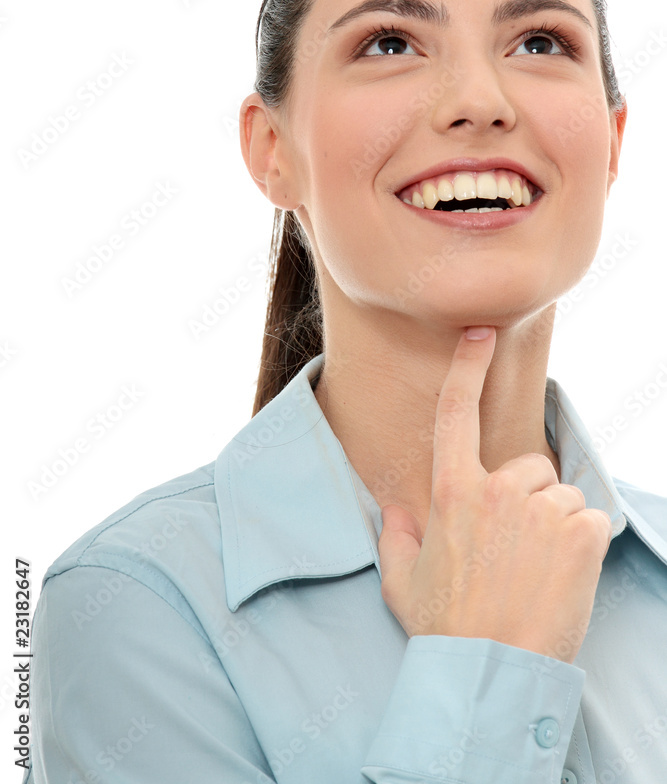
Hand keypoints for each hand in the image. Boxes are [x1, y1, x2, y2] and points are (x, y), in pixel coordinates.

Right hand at [377, 326, 611, 662]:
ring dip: (557, 525)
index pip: (456, 413)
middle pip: (529, 467)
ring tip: (538, 573)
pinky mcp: (580, 532)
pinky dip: (584, 545)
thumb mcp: (402, 581)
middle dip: (529, 499)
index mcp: (452, 492)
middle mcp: (497, 490)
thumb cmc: (444, 630)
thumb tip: (398, 514)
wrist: (488, 674)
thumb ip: (397, 538)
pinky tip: (563, 578)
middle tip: (517, 553)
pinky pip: (591, 519)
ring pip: (562, 495)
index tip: (481, 333)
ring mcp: (540, 509)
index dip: (467, 367)